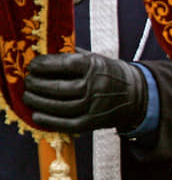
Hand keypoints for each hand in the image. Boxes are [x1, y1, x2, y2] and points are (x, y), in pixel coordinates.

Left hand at [23, 52, 146, 132]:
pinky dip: (51, 121)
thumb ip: (70, 56)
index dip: (42, 66)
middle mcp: (95, 86)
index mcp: (94, 66)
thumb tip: (41, 56)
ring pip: (60, 107)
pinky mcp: (94, 122)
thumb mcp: (95, 58)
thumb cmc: (109, 74)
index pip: (61, 64)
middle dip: (37, 85)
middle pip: (58, 88)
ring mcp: (95, 106)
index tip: (32, 66)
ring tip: (28, 98)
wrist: (136, 95)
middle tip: (28, 83)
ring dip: (39, 103)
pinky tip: (38, 116)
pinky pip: (69, 124)